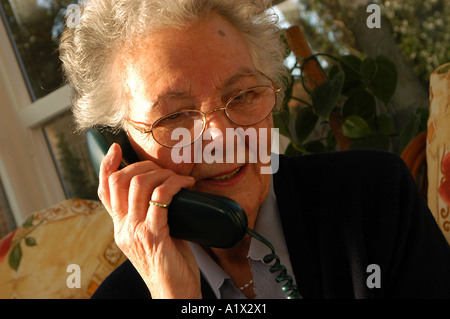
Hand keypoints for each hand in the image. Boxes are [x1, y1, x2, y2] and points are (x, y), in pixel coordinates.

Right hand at [98, 143, 200, 297]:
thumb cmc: (169, 264)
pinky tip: (185, 185)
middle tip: (165, 170)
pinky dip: (174, 184)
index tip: (116, 149)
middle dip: (145, 166)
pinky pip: (161, 198)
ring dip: (162, 174)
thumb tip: (166, 191)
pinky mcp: (153, 236)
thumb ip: (150, 216)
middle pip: (121, 181)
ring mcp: (135, 231)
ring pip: (140, 185)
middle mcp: (123, 228)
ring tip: (179, 179)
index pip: (105, 191)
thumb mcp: (153, 236)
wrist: (173, 293)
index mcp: (121, 227)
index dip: (107, 166)